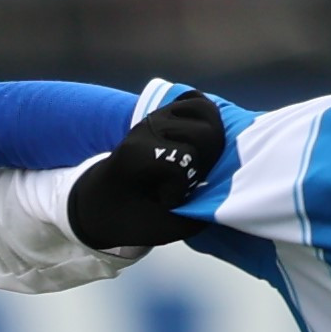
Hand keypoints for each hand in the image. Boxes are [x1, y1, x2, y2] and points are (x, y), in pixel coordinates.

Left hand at [65, 89, 225, 252]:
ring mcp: (155, 117)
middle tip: (188, 180)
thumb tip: (229, 199)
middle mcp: (145, 129)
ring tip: (194, 162)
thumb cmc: (131, 217)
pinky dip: (207, 118)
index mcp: (136, 155)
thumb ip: (195, 215)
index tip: (165, 201)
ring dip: (209, 141)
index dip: (180, 188)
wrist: (101, 202)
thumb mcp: (161, 229)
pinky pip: (198, 102)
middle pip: (204, 133)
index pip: (181, 161)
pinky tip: (198, 141)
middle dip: (204, 160)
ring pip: (207, 112)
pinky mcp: (165, 113)